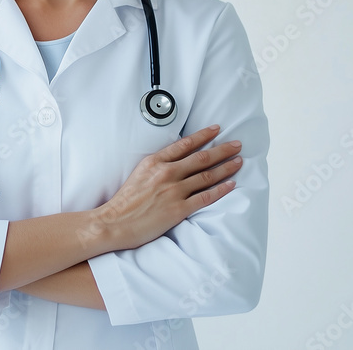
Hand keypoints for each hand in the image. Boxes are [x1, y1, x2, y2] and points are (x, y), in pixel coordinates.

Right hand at [95, 125, 242, 250]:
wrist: (114, 222)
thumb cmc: (124, 201)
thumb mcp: (138, 173)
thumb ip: (157, 166)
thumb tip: (173, 161)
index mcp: (155, 162)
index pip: (185, 144)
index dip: (204, 136)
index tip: (216, 130)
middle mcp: (167, 173)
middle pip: (201, 158)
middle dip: (222, 149)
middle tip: (237, 144)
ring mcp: (174, 191)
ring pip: (207, 176)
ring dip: (226, 167)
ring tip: (238, 162)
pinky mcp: (179, 209)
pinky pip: (205, 197)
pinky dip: (221, 190)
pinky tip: (231, 184)